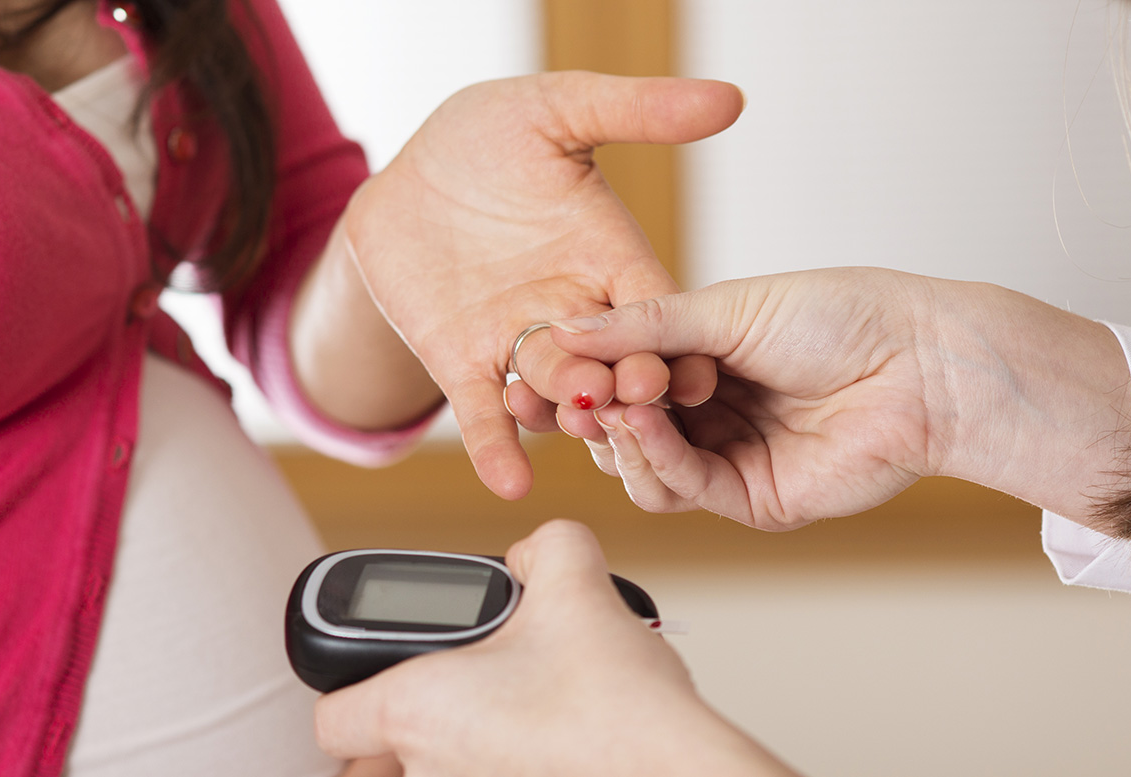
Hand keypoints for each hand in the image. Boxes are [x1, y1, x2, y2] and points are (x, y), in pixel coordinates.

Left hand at [314, 520, 793, 776]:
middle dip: (429, 711)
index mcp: (414, 709)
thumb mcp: (576, 583)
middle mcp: (427, 771)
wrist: (675, 770)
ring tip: (530, 713)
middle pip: (389, 751)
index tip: (390, 670)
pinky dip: (507, 761)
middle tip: (483, 684)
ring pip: (442, 769)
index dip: (349, 689)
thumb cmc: (616, 702)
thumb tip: (532, 556)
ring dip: (471, 741)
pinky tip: (555, 744)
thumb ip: (542, 545)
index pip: (330, 720)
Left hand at [344, 72, 738, 498]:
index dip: (678, 341)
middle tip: (638, 396)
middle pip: (615, 361)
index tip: (698, 369)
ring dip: (570, 412)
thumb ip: (638, 110)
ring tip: (576, 422)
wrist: (403, 176)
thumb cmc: (484, 137)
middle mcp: (576, 311)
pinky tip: (508, 480)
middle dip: (629, 382)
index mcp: (612, 257)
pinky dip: (498, 448)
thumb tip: (727, 99)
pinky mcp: (464, 363)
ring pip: (557, 392)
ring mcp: (521, 343)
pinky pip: (485, 414)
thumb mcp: (558, 110)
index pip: (659, 308)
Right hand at [552, 269, 1130, 529]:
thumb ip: (642, 327)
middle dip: (595, 410)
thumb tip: (563, 329)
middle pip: (623, 429)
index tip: (555, 357)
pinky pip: (685, 489)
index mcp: (704, 359)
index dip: (587, 372)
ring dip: (620, 438)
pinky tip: (641, 423)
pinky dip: (655, 457)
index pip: (622, 376)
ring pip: (644, 470)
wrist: (920, 364)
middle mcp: (712, 412)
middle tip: (576, 390)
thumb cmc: (844, 318)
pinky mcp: (753, 499)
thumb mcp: (726, 308)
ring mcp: (731, 458)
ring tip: (613, 405)